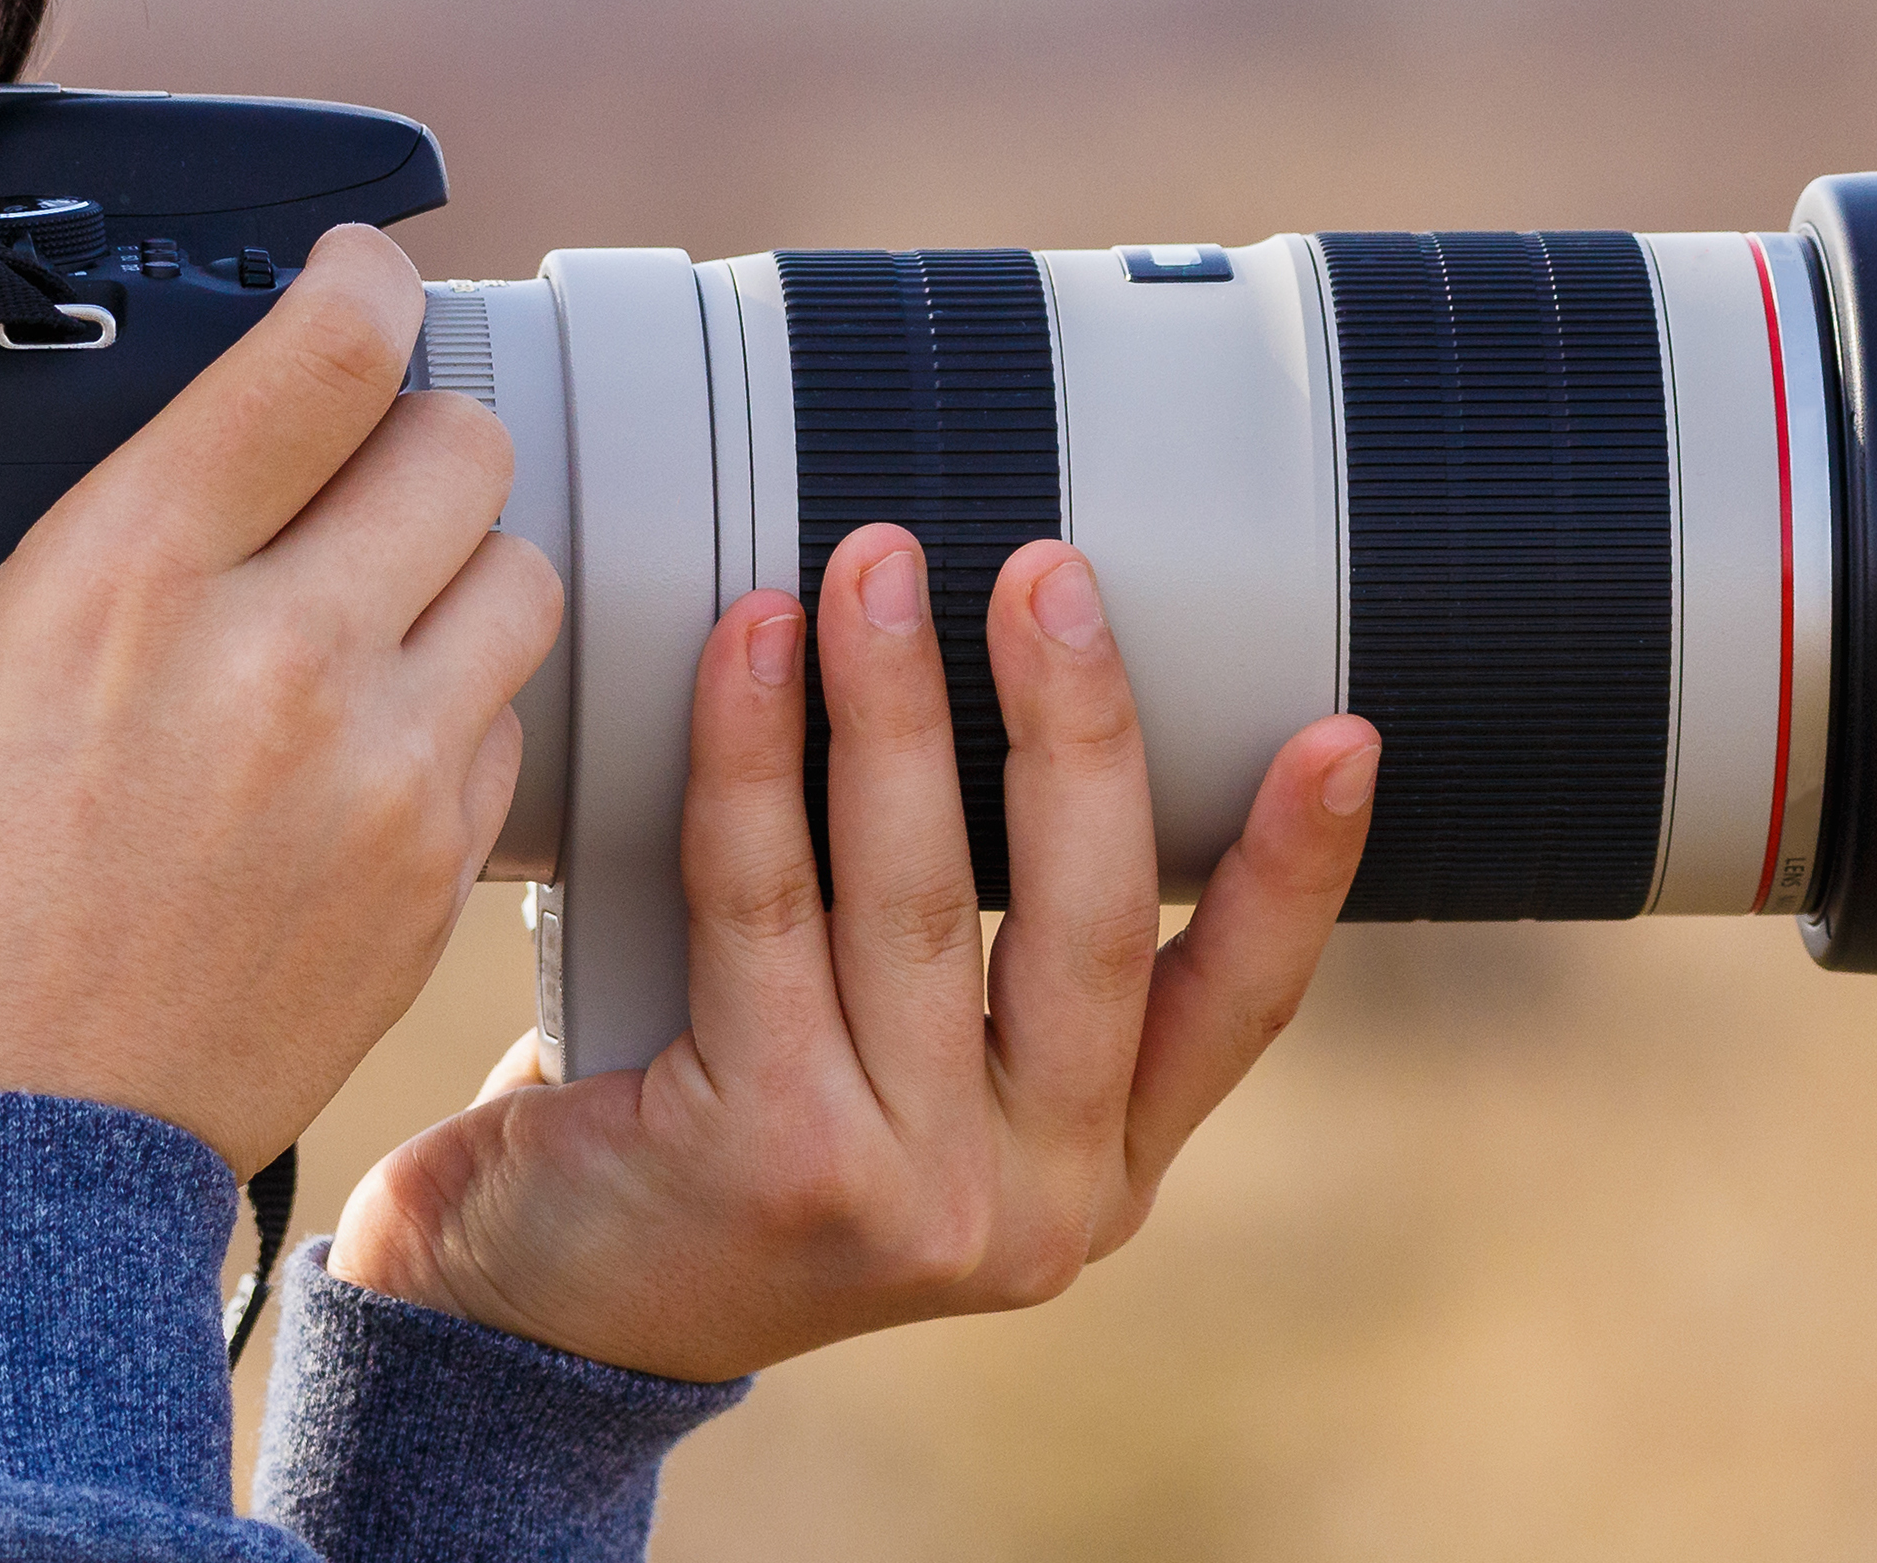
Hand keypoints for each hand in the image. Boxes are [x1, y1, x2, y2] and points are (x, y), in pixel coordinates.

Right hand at [0, 223, 560, 1172]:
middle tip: (348, 456)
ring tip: (372, 590)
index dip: (363, 276)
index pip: (330, 351)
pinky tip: (363, 727)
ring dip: (454, 562)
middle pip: (464, 444)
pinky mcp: (428, 882)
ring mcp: (377, 780)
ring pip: (519, 579)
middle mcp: (283, 662)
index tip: (349, 276)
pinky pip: (506, 728)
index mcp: (127, 578)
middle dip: (409, 424)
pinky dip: (454, 704)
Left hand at [330, 523, 1377, 1381]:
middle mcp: (1032, 1203)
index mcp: (1095, 1171)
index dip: (1298, 871)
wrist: (533, 1313)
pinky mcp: (774, 1158)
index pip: (1236, 1010)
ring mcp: (909, 1196)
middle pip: (1088, 927)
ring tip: (876, 564)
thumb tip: (1035, 689)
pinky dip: (756, 756)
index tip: (1342, 733)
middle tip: (1051, 568)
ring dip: (899, 706)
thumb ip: (981, 961)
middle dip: (1078, 726)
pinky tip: (751, 646)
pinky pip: (763, 907)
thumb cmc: (718, 1135)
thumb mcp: (897, 1078)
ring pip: (920, 899)